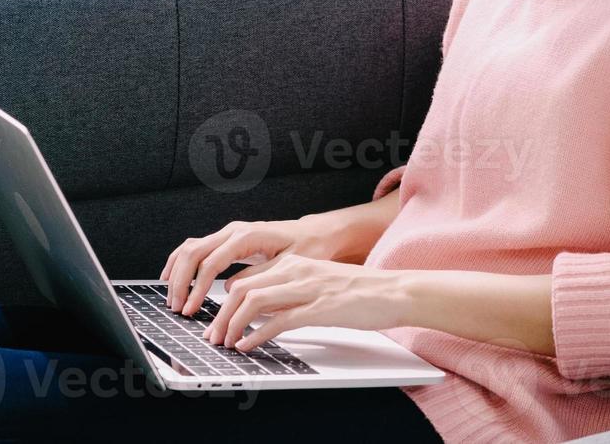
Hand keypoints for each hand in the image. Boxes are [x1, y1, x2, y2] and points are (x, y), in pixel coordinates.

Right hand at [158, 219, 342, 314]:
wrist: (314, 234)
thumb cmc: (306, 247)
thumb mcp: (287, 265)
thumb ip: (258, 277)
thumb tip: (228, 290)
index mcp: (246, 237)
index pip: (211, 263)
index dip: (197, 288)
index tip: (191, 309)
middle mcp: (233, 232)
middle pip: (193, 252)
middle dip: (181, 282)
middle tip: (177, 307)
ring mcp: (228, 234)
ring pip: (190, 247)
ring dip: (178, 273)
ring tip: (172, 297)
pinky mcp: (227, 240)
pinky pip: (197, 247)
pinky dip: (182, 263)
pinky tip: (174, 278)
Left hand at [202, 255, 411, 351]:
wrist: (396, 291)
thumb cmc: (362, 292)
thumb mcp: (320, 284)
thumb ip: (292, 294)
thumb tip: (265, 312)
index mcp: (296, 264)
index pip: (248, 279)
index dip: (225, 303)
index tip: (218, 321)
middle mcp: (297, 272)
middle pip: (243, 289)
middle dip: (221, 315)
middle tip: (213, 335)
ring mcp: (307, 289)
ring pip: (254, 302)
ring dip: (233, 325)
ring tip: (226, 343)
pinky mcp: (319, 309)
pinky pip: (278, 321)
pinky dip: (257, 335)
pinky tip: (249, 345)